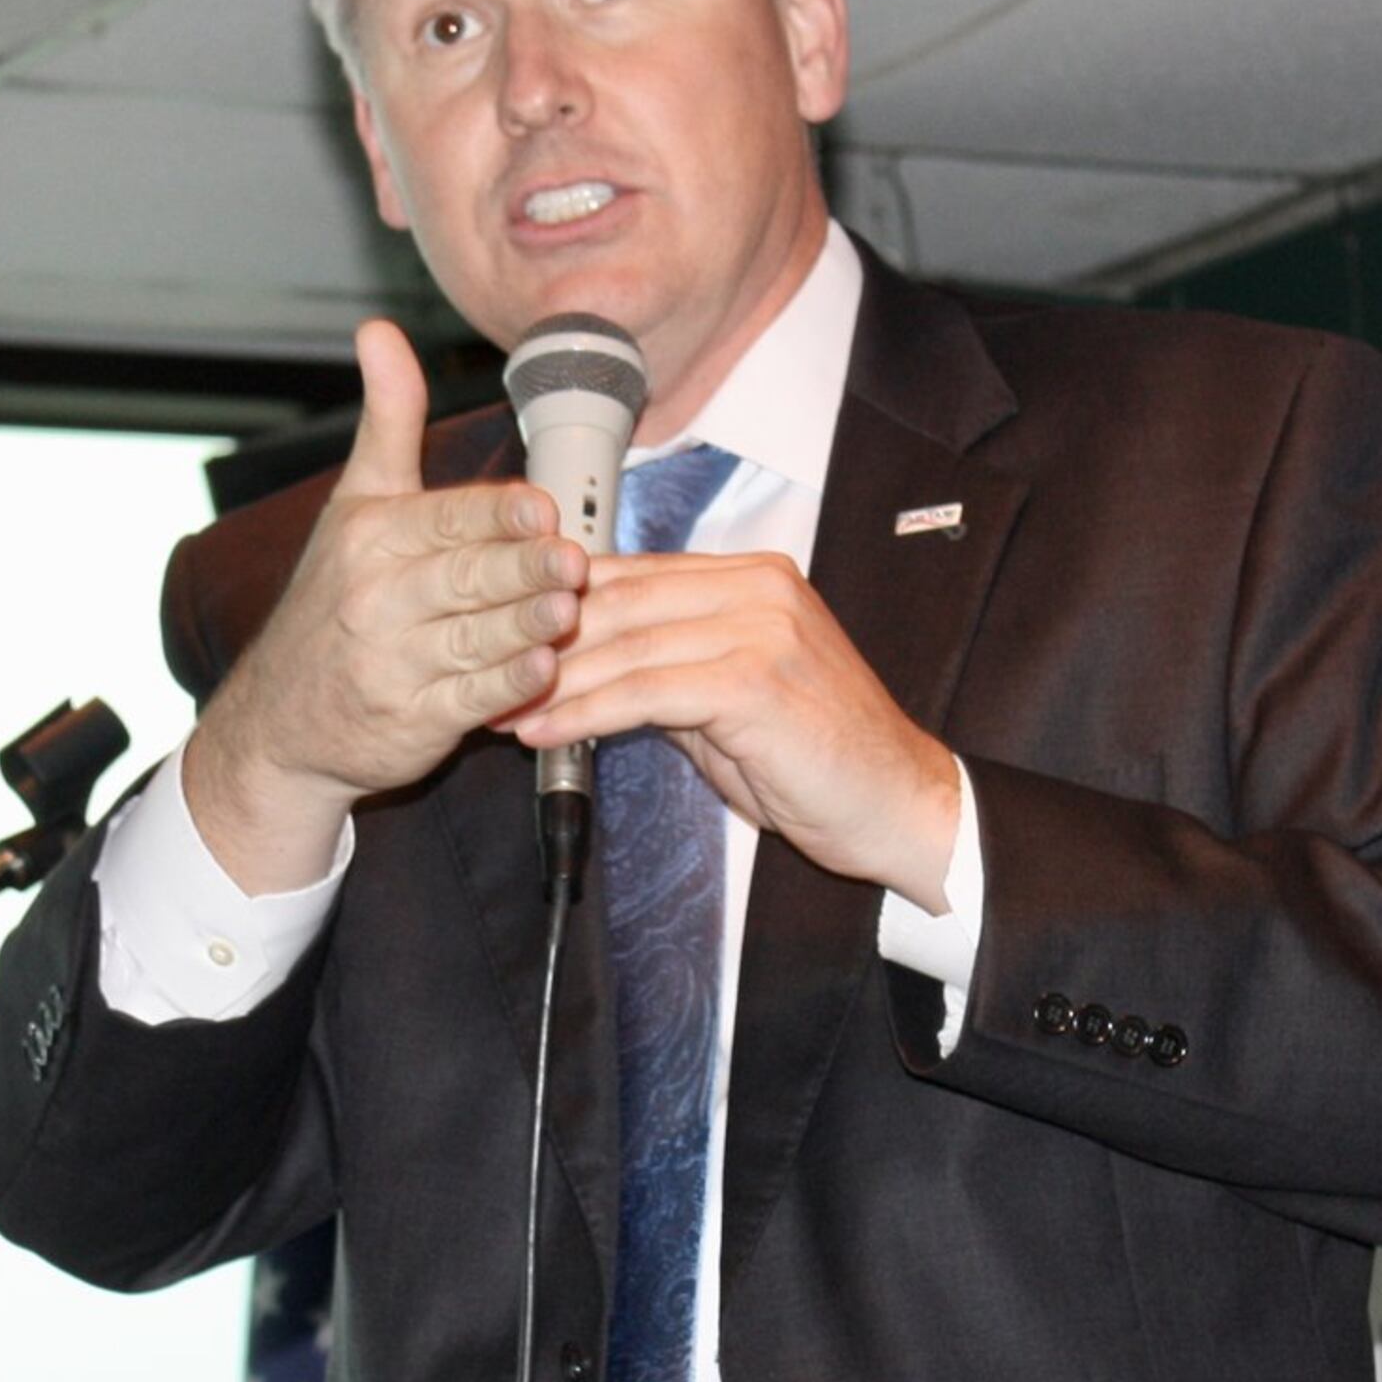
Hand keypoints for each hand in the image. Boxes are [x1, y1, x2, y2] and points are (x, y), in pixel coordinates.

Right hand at [186, 321, 585, 889]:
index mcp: (370, 536)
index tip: (541, 506)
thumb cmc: (334, 600)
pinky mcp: (412, 722)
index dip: (495, 515)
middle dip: (520, 568)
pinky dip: (506, 688)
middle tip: (572, 559)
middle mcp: (376, 597)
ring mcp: (393, 663)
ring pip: (471, 638)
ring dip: (522, 626)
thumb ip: (386, 420)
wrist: (281, 721)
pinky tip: (543, 671)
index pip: (443, 518)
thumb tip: (379, 330)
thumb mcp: (354, 503)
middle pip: (463, 577)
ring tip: (568, 611)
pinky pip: (467, 700)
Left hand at [513, 551, 959, 906]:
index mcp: (755, 578)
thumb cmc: (818, 762)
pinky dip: (588, 712)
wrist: (900, 806)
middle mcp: (760, 588)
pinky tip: (548, 731)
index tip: (500, 635)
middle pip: (622, 601)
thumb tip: (588, 665)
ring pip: (627, 644)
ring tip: (498, 706)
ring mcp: (763, 628)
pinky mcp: (756, 681)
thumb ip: (671, 670)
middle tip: (481, 672)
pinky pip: (647, 690)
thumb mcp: (733, 701)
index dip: (559, 605)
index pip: (634, 575)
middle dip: (544, 640)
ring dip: (554, 680)